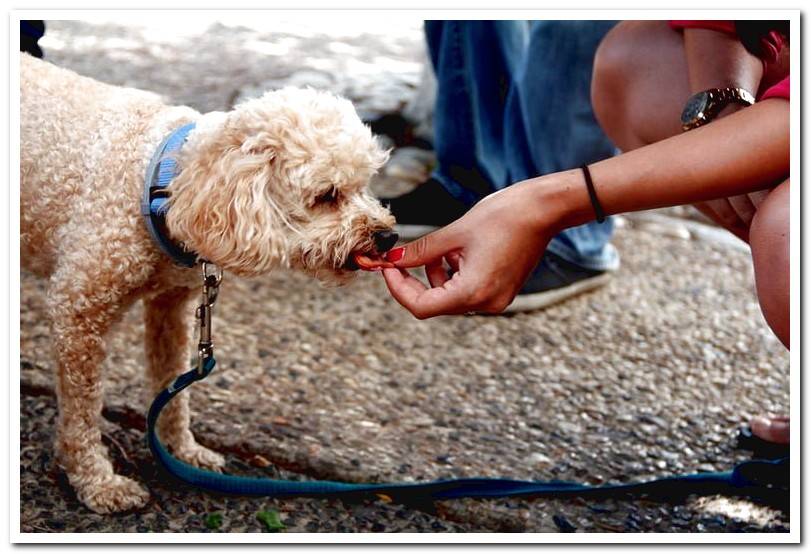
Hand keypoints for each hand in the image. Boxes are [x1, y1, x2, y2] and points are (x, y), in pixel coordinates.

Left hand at [381, 180, 558, 317]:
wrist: (543, 210)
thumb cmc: (502, 216)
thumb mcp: (453, 234)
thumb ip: (420, 251)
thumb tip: (392, 259)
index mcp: (472, 292)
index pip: (421, 306)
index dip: (398, 289)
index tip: (387, 268)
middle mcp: (486, 303)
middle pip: (435, 303)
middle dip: (415, 280)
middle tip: (401, 257)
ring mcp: (496, 300)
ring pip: (450, 296)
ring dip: (437, 275)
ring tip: (445, 247)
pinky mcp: (502, 292)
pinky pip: (467, 291)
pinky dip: (455, 274)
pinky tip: (461, 251)